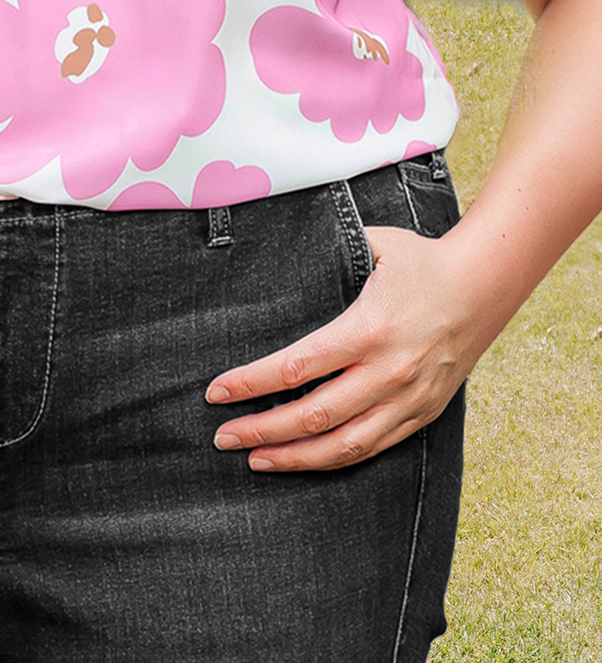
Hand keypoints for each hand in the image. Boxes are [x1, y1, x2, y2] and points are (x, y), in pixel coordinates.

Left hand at [206, 225, 488, 471]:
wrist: (486, 286)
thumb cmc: (422, 261)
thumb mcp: (375, 243)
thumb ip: (329, 251)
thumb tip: (280, 247)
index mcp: (369, 328)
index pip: (297, 367)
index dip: (252, 384)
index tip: (217, 392)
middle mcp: (389, 371)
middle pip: (314, 415)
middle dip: (262, 430)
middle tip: (223, 437)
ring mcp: (407, 398)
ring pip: (343, 445)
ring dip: (295, 456)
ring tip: (255, 459)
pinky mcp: (421, 414)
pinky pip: (372, 448)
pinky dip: (334, 459)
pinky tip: (305, 459)